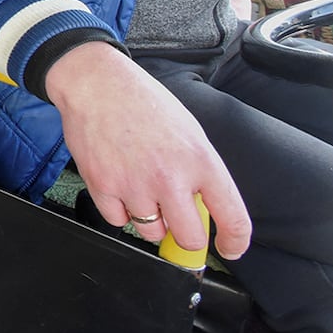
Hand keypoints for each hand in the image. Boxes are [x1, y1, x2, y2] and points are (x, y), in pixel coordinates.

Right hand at [44, 42, 252, 258]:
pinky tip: (119, 185)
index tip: (230, 248)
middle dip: (186, 236)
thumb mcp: (189, 132)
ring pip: (151, 232)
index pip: (232, 217)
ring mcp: (135, 184)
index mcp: (200, 161)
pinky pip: (117, 220)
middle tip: (178, 222)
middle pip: (189, 239)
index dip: (235, 241)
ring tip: (142, 191)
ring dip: (151, 221)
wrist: (97, 83)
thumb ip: (200, 172)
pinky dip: (120, 210)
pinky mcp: (103, 186)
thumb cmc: (143, 103)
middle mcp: (170, 178)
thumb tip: (203, 209)